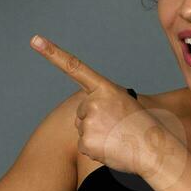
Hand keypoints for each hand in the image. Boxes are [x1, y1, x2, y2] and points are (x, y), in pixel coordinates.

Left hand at [31, 34, 185, 182]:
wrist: (155, 150)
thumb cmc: (143, 128)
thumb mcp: (125, 103)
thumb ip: (104, 101)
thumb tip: (87, 113)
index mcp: (105, 88)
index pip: (74, 67)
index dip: (52, 53)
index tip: (35, 40)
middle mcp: (93, 102)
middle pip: (82, 112)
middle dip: (95, 120)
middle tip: (117, 127)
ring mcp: (88, 122)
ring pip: (83, 129)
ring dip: (97, 136)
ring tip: (117, 138)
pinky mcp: (85, 142)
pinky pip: (83, 146)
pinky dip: (96, 150)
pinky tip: (112, 148)